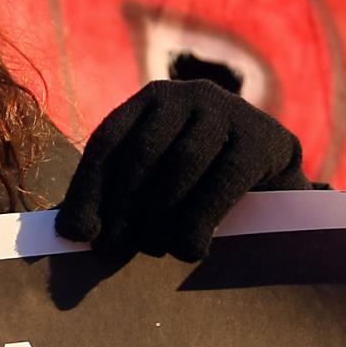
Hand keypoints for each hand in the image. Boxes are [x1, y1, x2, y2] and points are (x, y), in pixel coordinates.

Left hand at [54, 79, 311, 262]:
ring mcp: (229, 110)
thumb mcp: (154, 185)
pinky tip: (190, 251)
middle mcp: (187, 95)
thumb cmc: (199, 189)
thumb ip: (112, 199)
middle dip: (122, 207)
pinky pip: (225, 179)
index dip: (88, 189)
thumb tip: (67, 233)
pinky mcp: (264, 137)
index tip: (77, 235)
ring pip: (181, 165)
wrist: (278, 187)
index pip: (107, 141)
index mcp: (149, 101)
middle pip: (141, 153)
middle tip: (113, 250)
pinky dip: (201, 219)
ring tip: (153, 251)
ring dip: (160, 216)